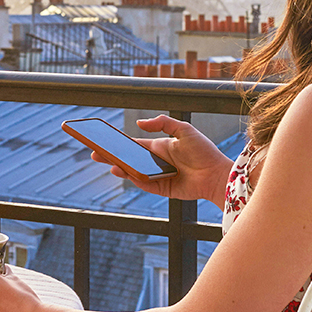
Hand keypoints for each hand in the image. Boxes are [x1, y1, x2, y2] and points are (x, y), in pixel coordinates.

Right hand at [95, 115, 231, 205]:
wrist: (216, 174)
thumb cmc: (203, 151)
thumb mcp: (184, 130)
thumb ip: (163, 123)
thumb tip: (139, 123)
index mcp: (159, 147)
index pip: (133, 144)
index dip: (118, 143)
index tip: (103, 139)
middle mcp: (156, 162)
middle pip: (128, 159)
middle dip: (111, 156)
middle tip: (95, 153)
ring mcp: (157, 176)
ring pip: (133, 172)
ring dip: (119, 167)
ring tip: (107, 163)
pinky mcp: (162, 189)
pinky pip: (144, 184)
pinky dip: (133, 179)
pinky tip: (123, 172)